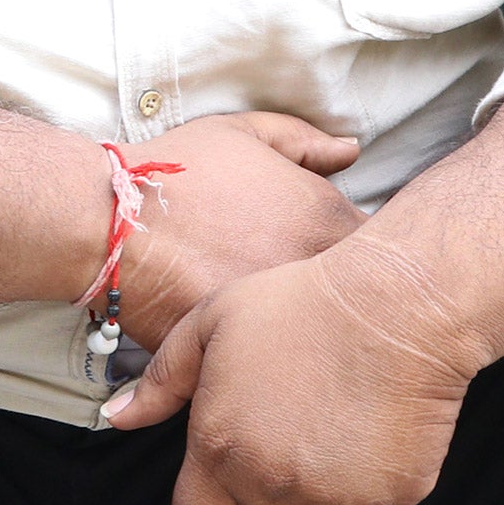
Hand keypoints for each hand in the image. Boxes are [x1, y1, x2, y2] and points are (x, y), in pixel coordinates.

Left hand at [102, 235, 483, 504]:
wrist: (394, 304)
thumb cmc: (301, 303)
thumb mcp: (212, 321)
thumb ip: (162, 379)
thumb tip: (119, 418)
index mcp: (223, 447)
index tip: (221, 489)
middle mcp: (275, 484)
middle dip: (263, 493)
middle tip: (283, 429)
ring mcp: (335, 498)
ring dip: (314, 487)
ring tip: (326, 417)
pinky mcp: (390, 500)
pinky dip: (363, 481)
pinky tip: (363, 423)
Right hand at [107, 112, 362, 350]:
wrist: (111, 222)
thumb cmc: (178, 171)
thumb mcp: (242, 133)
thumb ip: (304, 141)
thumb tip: (351, 150)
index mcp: (326, 218)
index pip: (392, 250)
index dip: (380, 259)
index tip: (358, 261)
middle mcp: (316, 273)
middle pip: (369, 306)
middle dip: (357, 306)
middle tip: (338, 305)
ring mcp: (284, 322)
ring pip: (329, 344)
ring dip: (323, 341)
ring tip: (306, 337)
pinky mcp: (249, 358)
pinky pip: (280, 371)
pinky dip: (277, 367)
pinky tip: (264, 355)